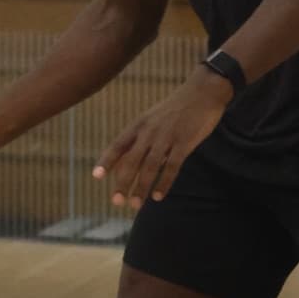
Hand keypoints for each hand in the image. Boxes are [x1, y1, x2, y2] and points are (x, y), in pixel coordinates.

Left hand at [94, 71, 231, 210]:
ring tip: (135, 205)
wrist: (202, 92)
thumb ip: (140, 138)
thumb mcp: (152, 119)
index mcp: (139, 125)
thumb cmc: (175, 109)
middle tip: (117, 201)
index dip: (106, 161)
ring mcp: (167, 137)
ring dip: (141, 188)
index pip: (118, 145)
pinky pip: (172, 167)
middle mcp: (149, 132)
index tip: (96, 177)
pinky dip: (163, 183)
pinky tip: (158, 196)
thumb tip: (129, 162)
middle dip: (123, 182)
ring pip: (150, 167)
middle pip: (132, 161)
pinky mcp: (184, 143)